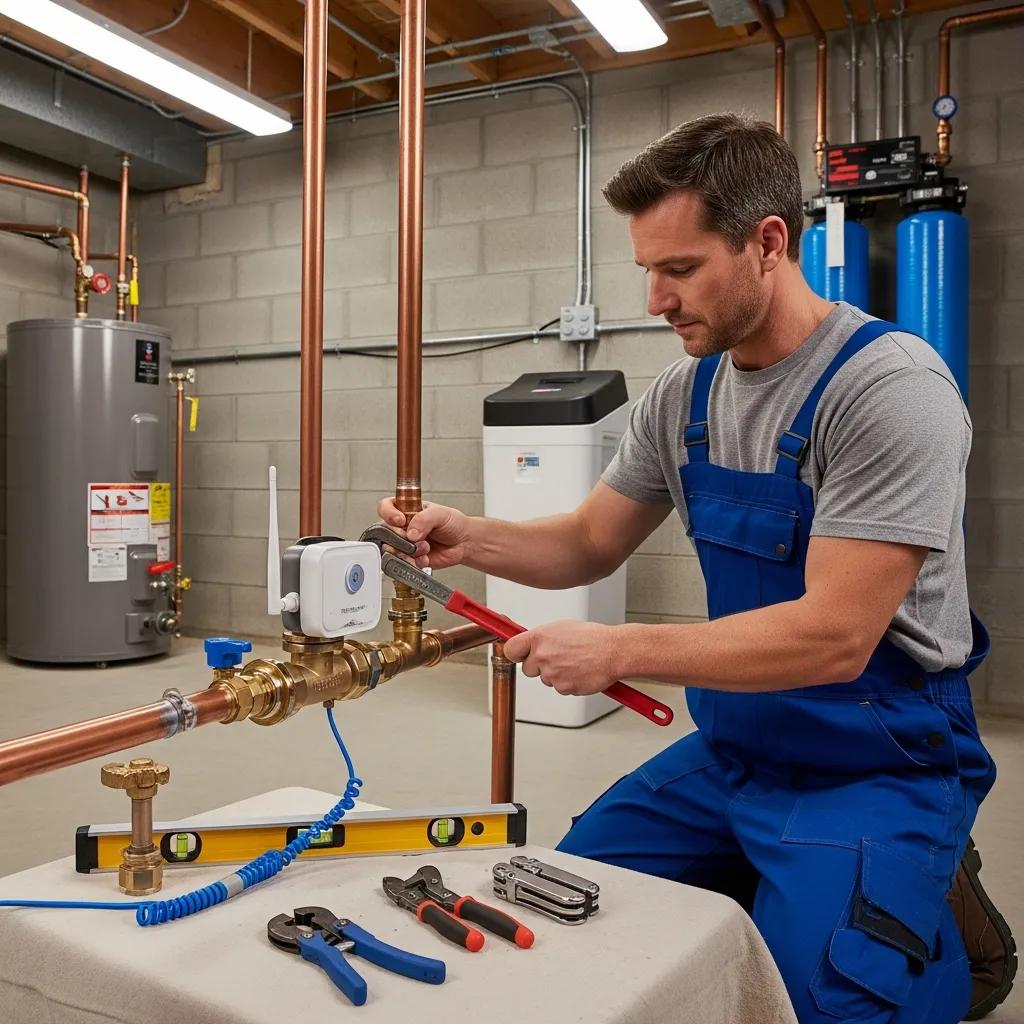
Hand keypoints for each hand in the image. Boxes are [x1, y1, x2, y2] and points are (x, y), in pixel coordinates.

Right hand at [376, 497, 473, 569]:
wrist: (463, 543)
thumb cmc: (453, 523)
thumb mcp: (440, 514)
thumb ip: (424, 519)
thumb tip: (411, 532)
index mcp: (405, 510)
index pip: (385, 507)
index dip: (388, 514)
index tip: (400, 520)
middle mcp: (401, 527)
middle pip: (384, 531)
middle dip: (400, 537)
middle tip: (414, 538)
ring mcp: (404, 543)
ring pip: (390, 550)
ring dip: (407, 551)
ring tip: (424, 548)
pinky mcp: (409, 558)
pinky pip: (402, 563)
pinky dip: (413, 562)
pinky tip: (425, 558)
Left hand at [502, 621, 620, 695]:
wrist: (613, 651)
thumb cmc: (592, 637)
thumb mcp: (561, 627)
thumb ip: (542, 638)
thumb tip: (531, 644)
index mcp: (539, 637)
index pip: (511, 649)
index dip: (515, 654)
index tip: (518, 655)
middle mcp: (542, 655)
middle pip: (527, 669)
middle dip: (539, 666)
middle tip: (557, 659)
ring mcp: (552, 673)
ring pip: (546, 679)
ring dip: (556, 674)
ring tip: (574, 662)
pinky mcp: (563, 687)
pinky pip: (560, 688)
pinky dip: (569, 682)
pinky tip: (580, 671)